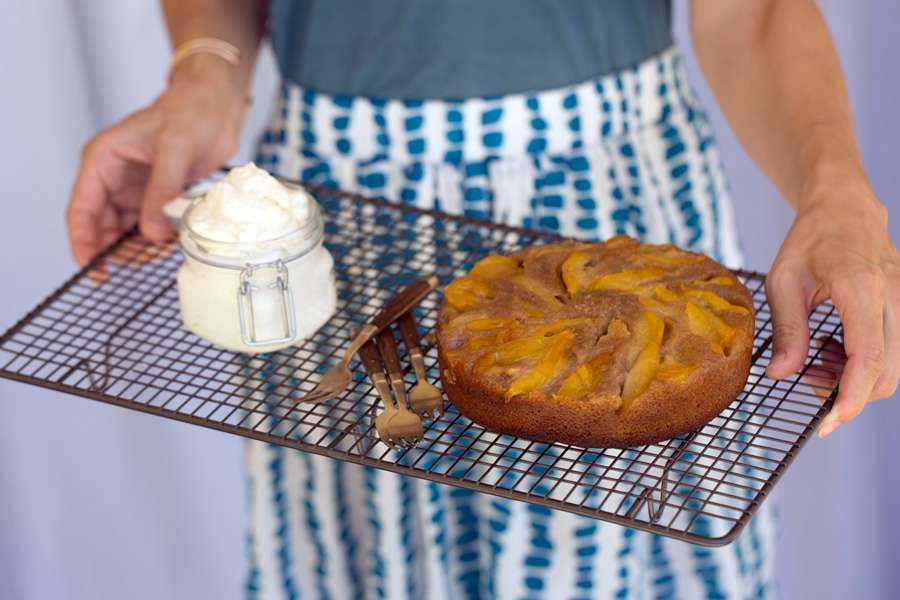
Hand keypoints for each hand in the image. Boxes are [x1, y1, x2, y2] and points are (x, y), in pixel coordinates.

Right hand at [66, 55, 248, 266]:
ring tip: (164, 249)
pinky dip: (160, 239)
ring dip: (142, 247)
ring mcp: (137, 189)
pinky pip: (152, 227)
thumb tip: (151, 234)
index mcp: (103, 160)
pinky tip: (174, 241)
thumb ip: (161, 191)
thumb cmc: (190, 111)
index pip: (81, 209)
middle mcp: (114, 178)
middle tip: (144, 261)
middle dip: (119, 249)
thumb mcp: (174, 149)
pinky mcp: (159, 196)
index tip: (94, 270)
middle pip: (103, 227)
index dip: (84, 242)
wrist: (218, 106)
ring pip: (128, 232)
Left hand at [766, 175, 898, 437]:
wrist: (845, 208)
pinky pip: (894, 351)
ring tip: (818, 357)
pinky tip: (835, 346)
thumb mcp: (783, 281)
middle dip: (848, 393)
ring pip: (894, 367)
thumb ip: (787, 329)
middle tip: (808, 378)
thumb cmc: (809, 241)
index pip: (867, 358)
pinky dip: (866, 363)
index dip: (849, 398)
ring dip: (855, 379)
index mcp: (860, 288)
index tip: (828, 423)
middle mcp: (893, 297)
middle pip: (887, 373)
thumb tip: (779, 375)